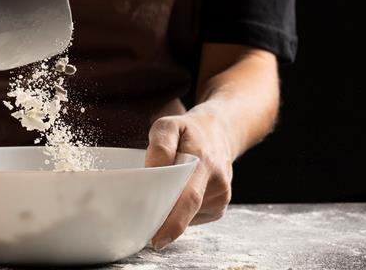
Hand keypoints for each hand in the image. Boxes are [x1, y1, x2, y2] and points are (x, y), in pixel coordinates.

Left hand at [145, 111, 233, 249]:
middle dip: (163, 221)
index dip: (173, 223)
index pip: (189, 198)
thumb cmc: (189, 131)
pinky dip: (181, 211)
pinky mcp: (220, 207)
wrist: (220, 133)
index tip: (156, 240)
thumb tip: (152, 173)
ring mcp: (221, 197)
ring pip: (187, 216)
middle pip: (187, 211)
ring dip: (170, 211)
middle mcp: (217, 182)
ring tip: (167, 189)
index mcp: (204, 162)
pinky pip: (193, 218)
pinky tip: (181, 193)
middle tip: (144, 223)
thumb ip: (160, 147)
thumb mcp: (169, 125)